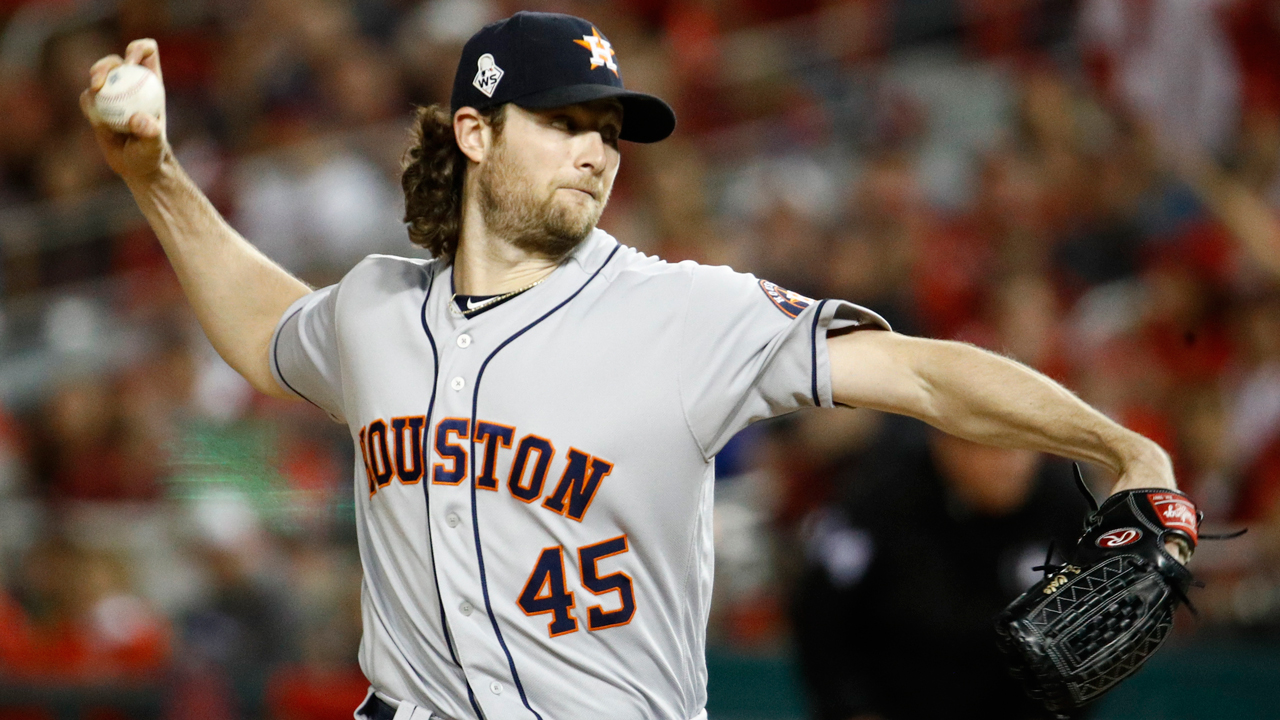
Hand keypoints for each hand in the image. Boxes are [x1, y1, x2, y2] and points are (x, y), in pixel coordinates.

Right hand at [79, 39, 168, 183]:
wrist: (135, 167)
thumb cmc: (151, 154)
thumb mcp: (155, 145)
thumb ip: (151, 133)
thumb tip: (138, 119)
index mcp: (151, 82)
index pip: (146, 52)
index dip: (137, 49)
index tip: (130, 64)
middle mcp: (130, 83)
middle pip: (116, 61)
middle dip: (107, 65)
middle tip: (101, 82)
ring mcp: (112, 94)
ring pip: (99, 74)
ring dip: (95, 77)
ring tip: (96, 91)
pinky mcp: (96, 106)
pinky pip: (87, 98)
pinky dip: (88, 103)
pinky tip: (95, 118)